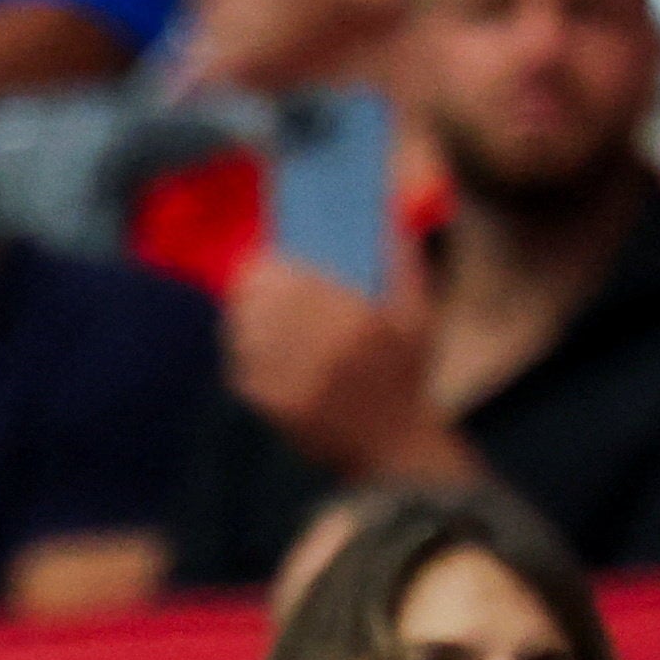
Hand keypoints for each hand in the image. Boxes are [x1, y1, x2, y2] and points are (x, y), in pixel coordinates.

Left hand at [223, 255, 456, 487]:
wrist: (390, 448)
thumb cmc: (406, 374)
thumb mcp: (418, 315)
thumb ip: (403, 261)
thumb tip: (390, 211)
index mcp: (358, 324)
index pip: (291, 281)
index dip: (267, 264)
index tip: (263, 255)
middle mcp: (323, 352)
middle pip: (260, 303)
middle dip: (250, 285)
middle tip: (249, 277)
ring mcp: (293, 383)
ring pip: (244, 332)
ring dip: (242, 316)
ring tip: (247, 306)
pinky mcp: (272, 408)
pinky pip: (242, 366)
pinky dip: (242, 351)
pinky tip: (251, 343)